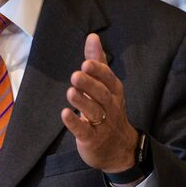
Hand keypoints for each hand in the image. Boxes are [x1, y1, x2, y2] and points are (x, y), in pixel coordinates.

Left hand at [61, 33, 138, 172]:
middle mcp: (110, 107)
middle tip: (76, 75)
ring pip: (94, 112)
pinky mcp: (92, 140)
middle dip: (89, 85)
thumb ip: (98, 62)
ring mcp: (102, 124)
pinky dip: (75, 124)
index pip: (108, 80)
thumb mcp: (106, 86)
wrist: (120, 149)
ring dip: (82, 102)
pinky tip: (65, 114)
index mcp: (113, 92)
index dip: (98, 72)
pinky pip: (84, 131)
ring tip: (70, 92)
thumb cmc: (109, 111)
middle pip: (101, 95)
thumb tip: (92, 36)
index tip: (87, 63)